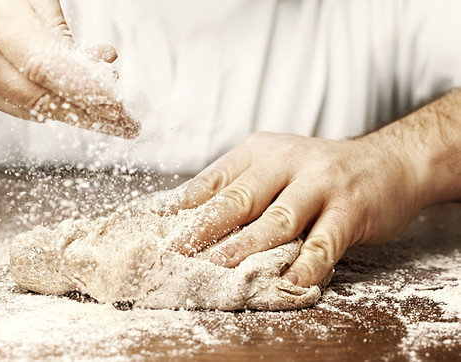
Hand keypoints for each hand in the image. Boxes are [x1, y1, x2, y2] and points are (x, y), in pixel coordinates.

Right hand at [0, 0, 138, 137]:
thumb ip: (58, 31)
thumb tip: (98, 64)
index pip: (51, 70)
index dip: (88, 93)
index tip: (119, 108)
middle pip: (42, 98)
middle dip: (88, 114)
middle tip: (121, 123)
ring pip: (28, 109)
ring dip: (70, 115)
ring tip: (102, 117)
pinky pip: (9, 107)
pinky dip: (42, 109)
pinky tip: (64, 105)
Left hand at [170, 132, 424, 286]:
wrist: (389, 162)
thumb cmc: (319, 172)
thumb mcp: (274, 165)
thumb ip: (238, 187)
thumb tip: (185, 217)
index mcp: (259, 152)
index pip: (212, 181)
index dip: (181, 208)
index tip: (153, 230)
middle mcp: (287, 162)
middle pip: (238, 199)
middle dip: (203, 229)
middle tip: (175, 253)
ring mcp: (320, 184)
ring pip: (276, 220)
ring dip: (246, 248)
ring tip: (219, 269)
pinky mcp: (350, 209)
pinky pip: (324, 242)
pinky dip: (305, 265)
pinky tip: (289, 283)